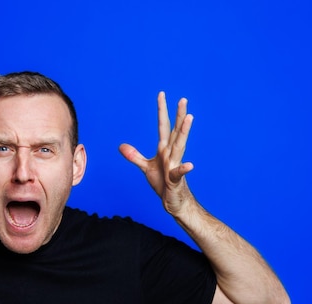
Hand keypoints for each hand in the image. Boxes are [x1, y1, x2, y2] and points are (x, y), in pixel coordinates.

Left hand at [119, 91, 194, 215]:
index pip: (163, 126)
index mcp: (164, 149)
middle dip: (178, 115)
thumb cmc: (162, 183)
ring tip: (189, 117)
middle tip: (183, 99)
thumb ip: (134, 156)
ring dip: (183, 132)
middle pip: (174, 131)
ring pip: (179, 146)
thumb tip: (121, 146)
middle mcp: (171, 154)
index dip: (162, 110)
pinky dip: (183, 169)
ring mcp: (175, 165)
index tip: (161, 94)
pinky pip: (179, 173)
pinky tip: (189, 165)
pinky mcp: (175, 180)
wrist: (173, 201)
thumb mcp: (146, 167)